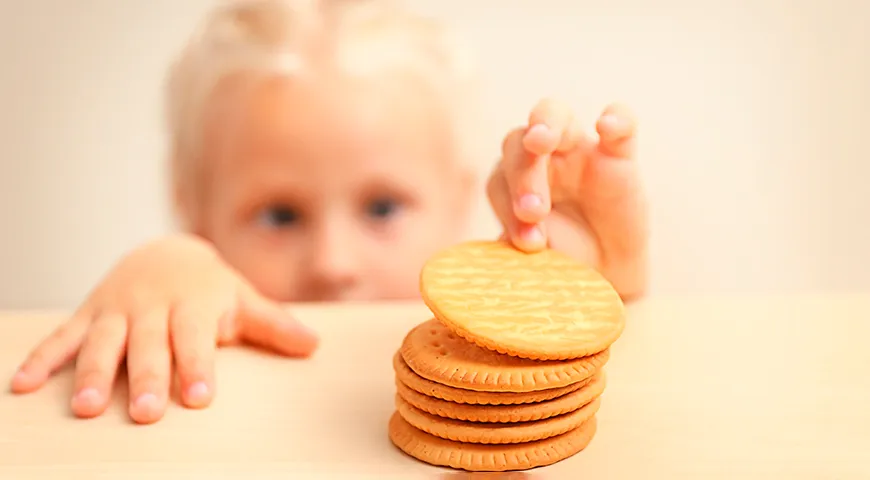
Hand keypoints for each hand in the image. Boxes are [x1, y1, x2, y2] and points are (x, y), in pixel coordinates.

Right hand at [9, 234, 318, 423]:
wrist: (165, 250)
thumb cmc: (210, 288)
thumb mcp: (243, 300)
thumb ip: (274, 324)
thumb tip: (314, 345)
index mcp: (193, 305)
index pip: (196, 337)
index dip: (198, 365)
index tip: (200, 395)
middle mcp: (153, 307)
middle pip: (149, 345)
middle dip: (147, 377)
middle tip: (146, 413)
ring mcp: (117, 311)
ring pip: (103, 342)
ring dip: (93, 373)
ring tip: (86, 408)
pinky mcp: (90, 314)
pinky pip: (63, 336)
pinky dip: (43, 359)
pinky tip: (22, 386)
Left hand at [487, 99, 648, 297]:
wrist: (603, 274)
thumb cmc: (558, 260)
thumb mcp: (533, 260)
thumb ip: (518, 246)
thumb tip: (502, 244)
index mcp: (510, 182)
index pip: (498, 180)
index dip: (506, 208)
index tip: (525, 243)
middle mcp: (540, 159)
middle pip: (517, 143)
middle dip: (521, 175)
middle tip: (532, 211)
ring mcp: (579, 150)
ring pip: (555, 116)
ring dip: (545, 127)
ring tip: (540, 142)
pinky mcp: (619, 156)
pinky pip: (621, 125)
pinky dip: (616, 118)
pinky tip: (607, 125)